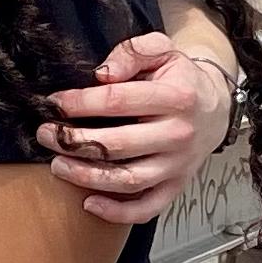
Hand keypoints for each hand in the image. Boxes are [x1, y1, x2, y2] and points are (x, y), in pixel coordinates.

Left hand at [39, 32, 232, 223]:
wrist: (215, 107)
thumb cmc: (179, 78)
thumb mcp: (161, 50)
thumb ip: (132, 53)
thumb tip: (102, 74)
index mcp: (176, 97)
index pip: (119, 101)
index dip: (81, 102)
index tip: (55, 103)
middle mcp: (179, 134)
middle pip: (118, 144)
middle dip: (75, 141)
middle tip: (46, 135)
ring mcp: (178, 165)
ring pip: (129, 179)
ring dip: (87, 176)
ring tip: (57, 166)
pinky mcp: (176, 186)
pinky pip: (147, 208)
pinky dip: (118, 213)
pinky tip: (89, 203)